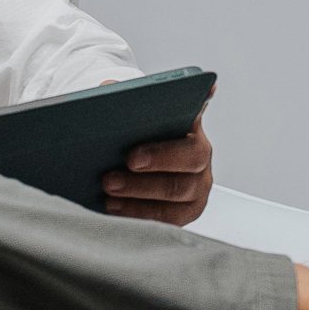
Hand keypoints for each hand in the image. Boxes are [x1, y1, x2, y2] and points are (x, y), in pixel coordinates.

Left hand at [100, 110, 213, 225]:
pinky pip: (168, 219)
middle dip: (159, 159)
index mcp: (190, 125)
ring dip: (141, 191)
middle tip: (128, 160)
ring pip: (178, 192)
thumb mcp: (129, 118)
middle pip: (191, 157)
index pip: (199, 108)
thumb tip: (108, 91)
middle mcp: (200, 156)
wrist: (131, 172)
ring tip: (109, 190)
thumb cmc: (133, 141)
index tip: (170, 113)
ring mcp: (197, 187)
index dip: (196, 105)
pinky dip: (138, 214)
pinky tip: (113, 208)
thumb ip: (123, 99)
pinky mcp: (185, 213)